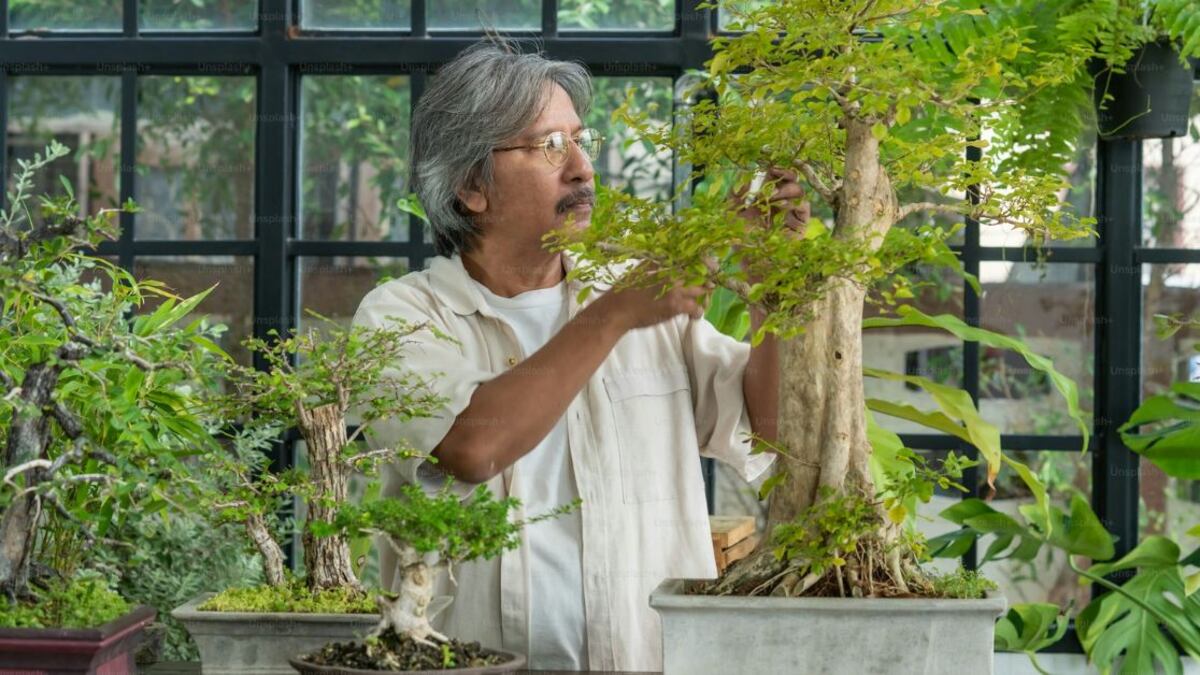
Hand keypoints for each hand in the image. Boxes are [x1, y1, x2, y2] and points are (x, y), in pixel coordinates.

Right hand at [594, 260, 713, 331]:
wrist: (617, 310)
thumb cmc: (625, 291)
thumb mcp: (641, 270)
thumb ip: (656, 264)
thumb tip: (668, 260)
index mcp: (663, 261)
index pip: (690, 256)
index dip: (704, 261)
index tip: (710, 265)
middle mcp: (671, 271)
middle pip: (699, 271)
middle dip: (708, 278)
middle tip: (711, 285)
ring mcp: (674, 287)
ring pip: (700, 289)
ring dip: (704, 295)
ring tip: (703, 299)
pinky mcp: (675, 304)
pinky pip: (695, 307)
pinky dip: (697, 312)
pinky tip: (694, 315)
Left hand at [731, 166, 809, 285]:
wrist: (754, 266)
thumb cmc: (742, 242)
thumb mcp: (731, 216)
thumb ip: (734, 196)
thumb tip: (742, 179)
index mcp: (765, 196)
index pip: (774, 175)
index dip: (773, 166)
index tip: (766, 164)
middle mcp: (780, 202)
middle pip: (791, 178)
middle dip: (784, 173)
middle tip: (773, 174)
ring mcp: (792, 213)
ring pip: (799, 190)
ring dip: (785, 189)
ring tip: (770, 198)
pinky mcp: (800, 225)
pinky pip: (805, 207)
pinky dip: (794, 202)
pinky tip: (780, 207)